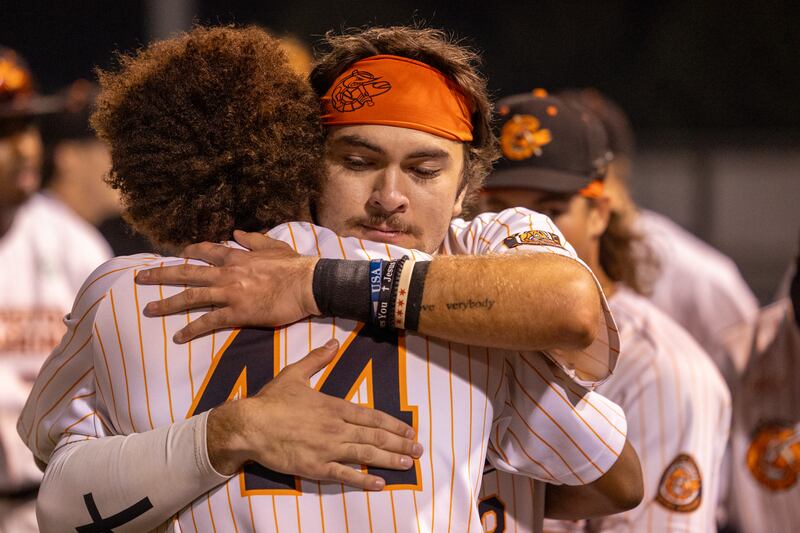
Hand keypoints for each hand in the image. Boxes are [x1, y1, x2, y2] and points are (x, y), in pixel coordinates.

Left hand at [136, 230, 320, 342]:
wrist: (308, 284)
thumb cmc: (296, 265)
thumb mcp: (274, 245)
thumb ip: (253, 239)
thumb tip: (236, 232)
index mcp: (237, 256)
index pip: (205, 252)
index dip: (188, 253)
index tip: (177, 255)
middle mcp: (227, 273)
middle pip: (187, 273)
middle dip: (160, 275)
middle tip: (140, 278)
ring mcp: (230, 293)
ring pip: (191, 297)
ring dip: (167, 304)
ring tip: (148, 310)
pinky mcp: (238, 312)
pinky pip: (209, 321)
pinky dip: (191, 329)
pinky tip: (178, 337)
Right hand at [207, 339, 422, 489]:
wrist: (249, 425)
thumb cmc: (271, 400)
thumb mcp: (295, 374)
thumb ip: (317, 359)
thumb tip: (333, 342)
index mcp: (334, 406)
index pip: (372, 416)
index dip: (393, 424)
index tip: (409, 431)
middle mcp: (336, 428)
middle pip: (375, 437)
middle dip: (400, 444)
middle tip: (418, 450)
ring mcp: (328, 449)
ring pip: (366, 455)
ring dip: (390, 460)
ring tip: (408, 465)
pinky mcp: (316, 467)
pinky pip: (345, 475)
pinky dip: (364, 480)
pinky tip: (380, 484)